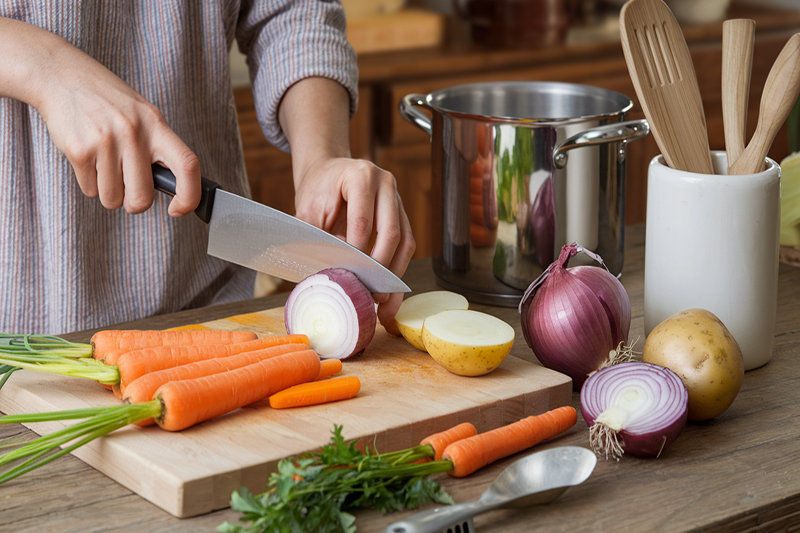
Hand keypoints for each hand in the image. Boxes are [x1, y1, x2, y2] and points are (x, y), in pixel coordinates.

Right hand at [0, 17, 199, 215]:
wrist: (61, 75)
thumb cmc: (107, 100)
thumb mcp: (142, 115)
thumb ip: (157, 147)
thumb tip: (173, 188)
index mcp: (156, 124)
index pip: (187, 166)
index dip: (189, 195)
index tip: (178, 208)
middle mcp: (133, 132)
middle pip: (142, 197)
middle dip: (134, 203)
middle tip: (127, 188)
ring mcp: (105, 141)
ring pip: (113, 199)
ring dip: (109, 192)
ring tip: (104, 164)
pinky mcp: (78, 150)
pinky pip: (90, 190)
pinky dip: (89, 182)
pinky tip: (88, 157)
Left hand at [293, 156, 415, 333]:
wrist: (328, 173)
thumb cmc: (317, 191)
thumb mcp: (308, 212)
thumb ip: (318, 238)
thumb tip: (330, 273)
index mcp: (360, 176)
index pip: (363, 221)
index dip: (357, 253)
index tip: (350, 277)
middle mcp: (385, 184)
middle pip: (391, 232)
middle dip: (381, 268)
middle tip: (370, 294)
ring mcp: (397, 198)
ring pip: (405, 241)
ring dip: (395, 274)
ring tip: (385, 304)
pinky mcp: (401, 214)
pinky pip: (406, 244)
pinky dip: (398, 269)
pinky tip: (390, 292)